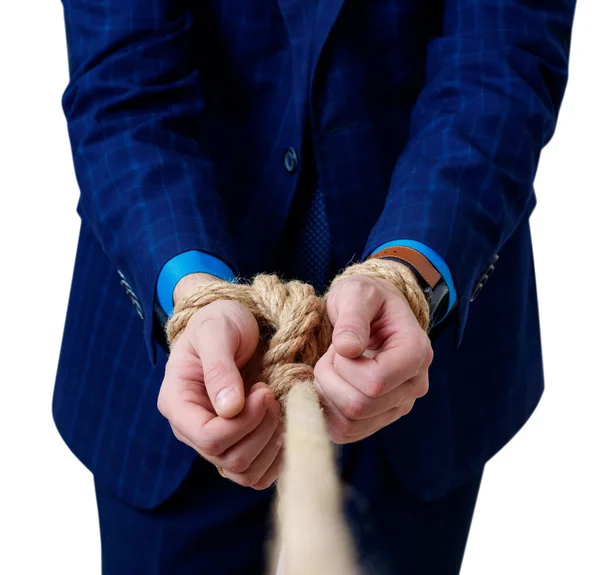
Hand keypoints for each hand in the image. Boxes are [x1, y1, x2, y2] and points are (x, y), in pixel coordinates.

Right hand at [158, 274, 283, 488]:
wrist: (233, 324)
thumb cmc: (220, 321)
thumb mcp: (216, 331)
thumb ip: (219, 367)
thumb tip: (229, 409)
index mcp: (178, 404)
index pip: (208, 437)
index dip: (243, 423)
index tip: (264, 391)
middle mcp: (192, 430)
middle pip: (229, 459)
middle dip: (261, 429)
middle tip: (272, 394)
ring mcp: (215, 441)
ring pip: (245, 473)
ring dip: (271, 443)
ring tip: (277, 407)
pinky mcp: (237, 444)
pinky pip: (258, 473)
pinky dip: (277, 456)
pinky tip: (283, 425)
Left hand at [314, 271, 432, 443]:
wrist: (370, 312)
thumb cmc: (365, 299)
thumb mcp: (357, 293)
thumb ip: (353, 317)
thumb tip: (348, 349)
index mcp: (416, 353)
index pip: (375, 382)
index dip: (344, 366)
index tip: (341, 344)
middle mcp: (413, 386)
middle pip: (359, 406)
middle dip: (330, 378)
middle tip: (331, 354)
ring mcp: (397, 407)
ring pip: (349, 424)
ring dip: (326, 394)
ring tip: (331, 367)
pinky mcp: (378, 419)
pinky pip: (345, 433)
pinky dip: (326, 410)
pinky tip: (329, 384)